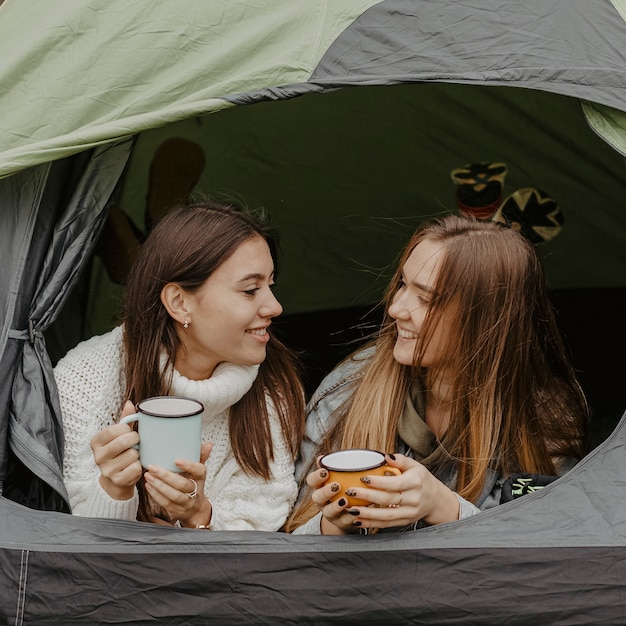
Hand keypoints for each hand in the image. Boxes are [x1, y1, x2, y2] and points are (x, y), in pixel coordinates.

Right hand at [91, 400, 141, 499]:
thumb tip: (129, 403)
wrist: (116, 480)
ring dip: (137, 454)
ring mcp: (106, 470)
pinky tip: (133, 466)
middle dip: (135, 439)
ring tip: (133, 455)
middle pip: (123, 441)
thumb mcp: (119, 435)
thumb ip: (124, 420)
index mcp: (96, 442)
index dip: (126, 429)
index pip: (114, 430)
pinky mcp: (117, 480)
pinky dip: (139, 466)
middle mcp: (98, 457)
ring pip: (132, 454)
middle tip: (135, 442)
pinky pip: (135, 468)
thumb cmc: (119, 452)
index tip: (129, 432)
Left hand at [143, 442, 213, 527]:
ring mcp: (186, 503)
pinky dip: (155, 494)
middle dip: (166, 476)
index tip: (176, 460)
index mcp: (200, 478)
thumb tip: (208, 444)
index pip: (199, 471)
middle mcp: (195, 492)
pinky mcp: (176, 511)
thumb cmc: (194, 485)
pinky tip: (148, 486)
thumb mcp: (198, 471)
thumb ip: (201, 457)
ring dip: (159, 486)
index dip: (189, 466)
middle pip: (182, 485)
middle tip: (153, 467)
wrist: (195, 509)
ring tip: (148, 476)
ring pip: (173, 496)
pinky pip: (165, 504)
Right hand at [305, 459, 359, 534]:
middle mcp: (321, 501)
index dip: (316, 477)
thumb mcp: (336, 478)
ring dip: (336, 506)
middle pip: (317, 497)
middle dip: (325, 492)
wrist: (346, 514)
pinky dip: (350, 517)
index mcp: (319, 488)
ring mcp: (330, 513)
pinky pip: (343, 522)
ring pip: (328, 512)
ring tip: (345, 501)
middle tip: (336, 486)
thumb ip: (332, 467)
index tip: (325, 471)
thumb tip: (322, 457)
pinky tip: (357, 513)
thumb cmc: (341, 490)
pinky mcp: (340, 523)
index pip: (311, 481)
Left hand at [342, 454, 459, 530]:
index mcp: (415, 482)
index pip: (396, 483)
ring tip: (351, 510)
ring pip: (386, 516)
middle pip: (388, 499)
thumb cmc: (421, 479)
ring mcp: (409, 513)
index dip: (379, 482)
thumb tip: (386, 456)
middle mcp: (413, 499)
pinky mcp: (404, 522)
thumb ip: (400, 460)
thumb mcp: (415, 465)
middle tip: (350, 492)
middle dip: (368, 497)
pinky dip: (371, 524)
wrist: (435, 500)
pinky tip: (358, 521)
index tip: (363, 478)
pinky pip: (386, 524)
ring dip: (367, 514)